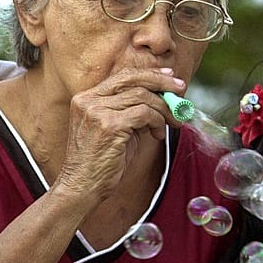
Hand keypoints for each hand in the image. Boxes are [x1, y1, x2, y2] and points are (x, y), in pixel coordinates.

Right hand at [55, 67, 181, 201]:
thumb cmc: (99, 163)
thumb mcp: (114, 130)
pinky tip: (157, 135)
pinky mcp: (109, 125)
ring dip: (163, 109)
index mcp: (86, 99)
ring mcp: (97, 112)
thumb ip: (131, 112)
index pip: (122, 76)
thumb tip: (160, 99)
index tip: (169, 77)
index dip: (149, 74)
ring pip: (142, 96)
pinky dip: (157, 122)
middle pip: (133, 80)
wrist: (81, 187)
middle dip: (162, 83)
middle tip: (181, 91)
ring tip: (171, 123)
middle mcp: (89, 101)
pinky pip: (145, 114)